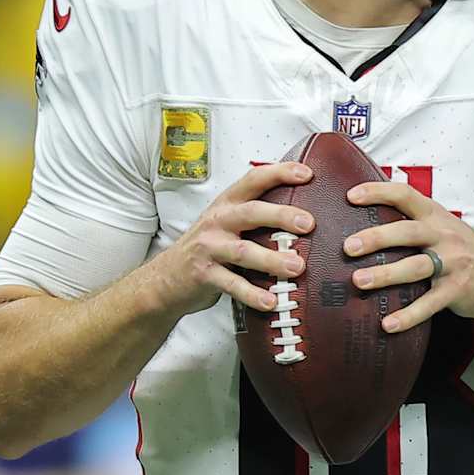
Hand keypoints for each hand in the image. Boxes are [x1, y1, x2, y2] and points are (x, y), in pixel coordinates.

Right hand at [152, 161, 316, 316]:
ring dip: (272, 259)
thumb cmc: (206, 247)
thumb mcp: (225, 222)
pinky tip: (270, 301)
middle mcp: (218, 222)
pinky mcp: (204, 275)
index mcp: (227, 205)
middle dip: (281, 216)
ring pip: (243, 251)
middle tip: (308, 223)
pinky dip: (252, 294)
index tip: (306, 173)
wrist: (166, 277)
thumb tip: (302, 213)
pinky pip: (232, 285)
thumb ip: (255, 215)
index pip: (253, 181)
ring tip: (296, 267)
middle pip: (250, 213)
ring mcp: (209, 249)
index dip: (279, 173)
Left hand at [342, 182, 473, 352]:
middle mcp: (444, 235)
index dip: (378, 192)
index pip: (405, 195)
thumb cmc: (464, 251)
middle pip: (407, 232)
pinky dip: (409, 315)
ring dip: (385, 274)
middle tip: (348, 247)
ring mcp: (453, 263)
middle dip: (376, 238)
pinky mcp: (457, 290)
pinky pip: (429, 303)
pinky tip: (388, 324)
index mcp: (436, 216)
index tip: (350, 196)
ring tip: (359, 281)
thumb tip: (367, 220)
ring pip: (415, 267)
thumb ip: (414, 222)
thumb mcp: (444, 227)